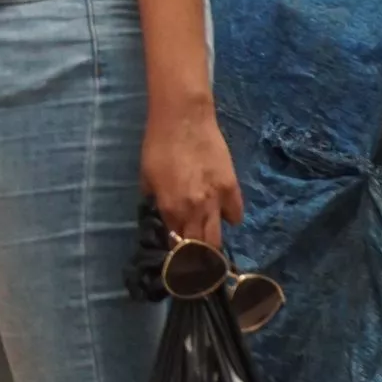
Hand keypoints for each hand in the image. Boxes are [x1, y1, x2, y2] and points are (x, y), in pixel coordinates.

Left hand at [140, 106, 240, 247]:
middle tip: (193, 262)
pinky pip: (235, 215)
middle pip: (199, 249)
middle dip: (195, 260)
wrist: (184, 119)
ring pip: (217, 238)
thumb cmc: (158, 146)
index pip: (175, 246)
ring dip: (212, 246)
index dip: (175, 256)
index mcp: (170, 209)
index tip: (176, 260)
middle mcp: (194, 210)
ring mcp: (216, 201)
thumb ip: (155, 202)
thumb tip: (160, 218)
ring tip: (208, 248)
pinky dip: (229, 219)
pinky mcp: (232, 188)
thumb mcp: (146, 178)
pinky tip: (222, 215)